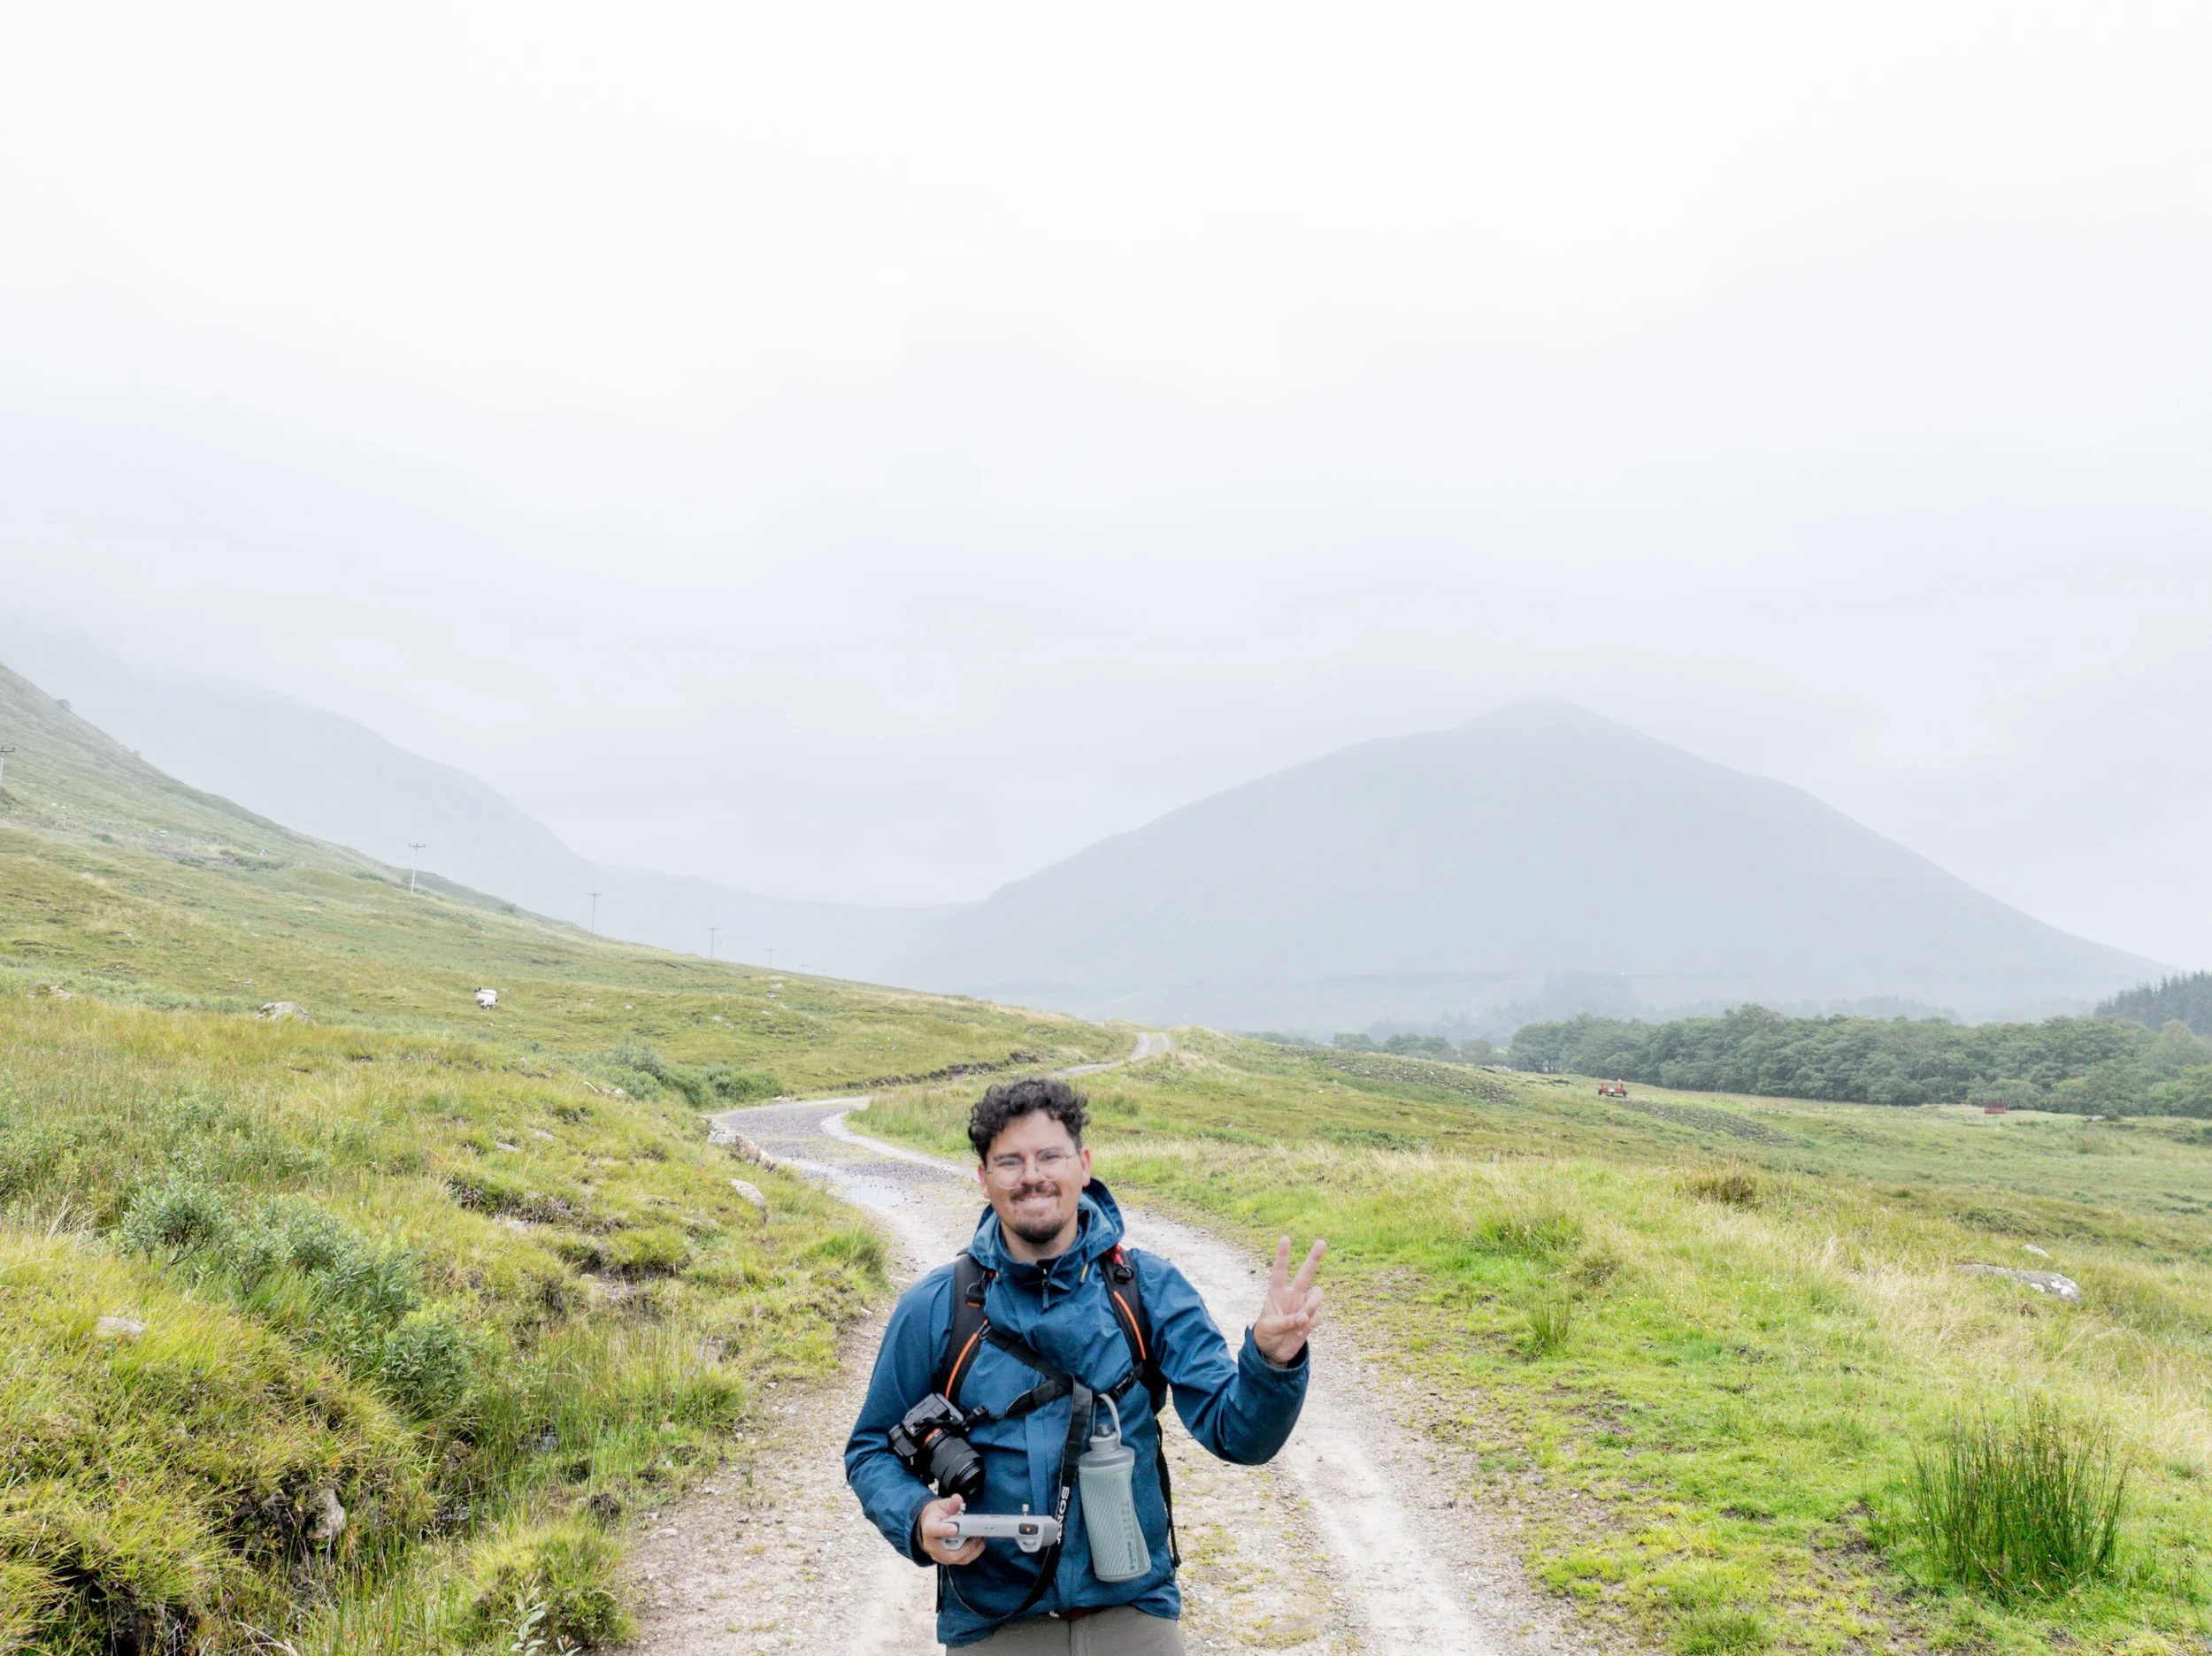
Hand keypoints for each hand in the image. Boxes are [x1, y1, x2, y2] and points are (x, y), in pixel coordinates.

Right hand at [918, 1493, 983, 1565]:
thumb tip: (957, 1499)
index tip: (955, 1528)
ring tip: (980, 1539)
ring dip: (971, 1551)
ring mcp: (939, 1554)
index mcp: (928, 1528)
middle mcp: (932, 1545)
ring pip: (956, 1559)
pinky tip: (978, 1544)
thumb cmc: (935, 1516)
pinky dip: (972, 1553)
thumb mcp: (942, 1505)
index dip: (944, 1531)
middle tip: (976, 1537)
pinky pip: (961, 1560)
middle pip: (948, 1553)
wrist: (929, 1524)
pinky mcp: (947, 1559)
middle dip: (965, 1547)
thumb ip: (951, 1504)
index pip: (934, 1531)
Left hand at [1252, 1236, 1325, 1365]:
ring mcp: (1303, 1306)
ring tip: (1302, 1320)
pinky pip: (1318, 1316)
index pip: (1280, 1270)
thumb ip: (1286, 1321)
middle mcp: (1292, 1295)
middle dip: (1314, 1258)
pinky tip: (1299, 1332)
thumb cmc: (1266, 1335)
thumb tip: (1304, 1318)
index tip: (1285, 1238)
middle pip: (1306, 1273)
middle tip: (1322, 1242)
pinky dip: (1311, 1323)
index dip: (1282, 1255)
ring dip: (1312, 1306)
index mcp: (1276, 1293)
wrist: (1273, 1353)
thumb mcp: (1269, 1328)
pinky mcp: (1311, 1319)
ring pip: (1317, 1295)